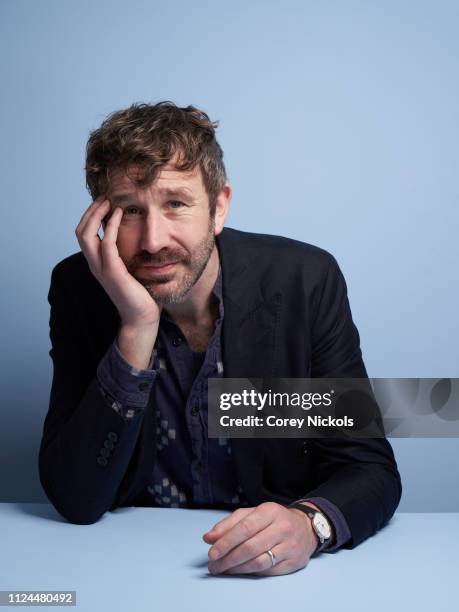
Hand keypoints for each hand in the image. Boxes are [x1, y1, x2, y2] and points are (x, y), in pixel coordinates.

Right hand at [75, 196, 161, 326]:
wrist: (142, 318)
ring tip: (109, 201)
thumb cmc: (141, 295)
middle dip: (91, 211)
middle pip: (81, 231)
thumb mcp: (131, 270)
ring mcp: (101, 268)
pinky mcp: (113, 272)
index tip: (105, 202)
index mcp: (98, 264)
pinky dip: (111, 225)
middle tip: (104, 197)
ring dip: (96, 214)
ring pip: (86, 234)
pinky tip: (120, 214)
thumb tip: (139, 238)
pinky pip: (106, 242)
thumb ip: (127, 254)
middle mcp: (95, 265)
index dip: (91, 217)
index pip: (85, 235)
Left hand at [202, 501, 318, 575]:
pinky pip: (267, 571)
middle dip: (228, 558)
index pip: (244, 528)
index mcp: (269, 511)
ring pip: (259, 562)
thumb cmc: (274, 519)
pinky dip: (250, 573)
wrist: (305, 527)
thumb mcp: (253, 514)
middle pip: (250, 547)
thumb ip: (230, 524)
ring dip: (237, 569)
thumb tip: (209, 538)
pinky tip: (239, 571)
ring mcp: (289, 546)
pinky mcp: (293, 562)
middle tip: (214, 565)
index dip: (226, 542)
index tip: (212, 552)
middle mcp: (282, 528)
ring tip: (223, 570)